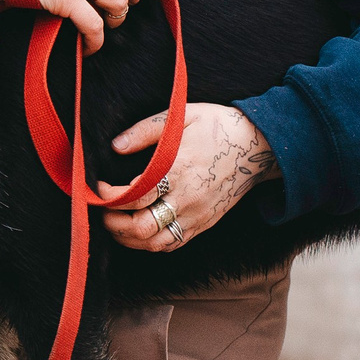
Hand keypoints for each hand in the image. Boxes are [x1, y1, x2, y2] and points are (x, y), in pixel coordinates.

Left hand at [94, 103, 275, 252]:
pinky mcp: (204, 223)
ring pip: (156, 243)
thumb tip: (116, 146)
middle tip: (103, 211)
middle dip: (115, 224)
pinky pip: (174, 244)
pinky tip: (139, 232)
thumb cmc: (217, 126)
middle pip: (143, 228)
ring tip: (116, 225)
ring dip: (130, 239)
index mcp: (180, 170)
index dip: (112, 198)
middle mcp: (188, 198)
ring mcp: (197, 215)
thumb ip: (146, 130)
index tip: (100, 190)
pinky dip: (151, 243)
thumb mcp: (182, 116)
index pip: (137, 196)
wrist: (258, 145)